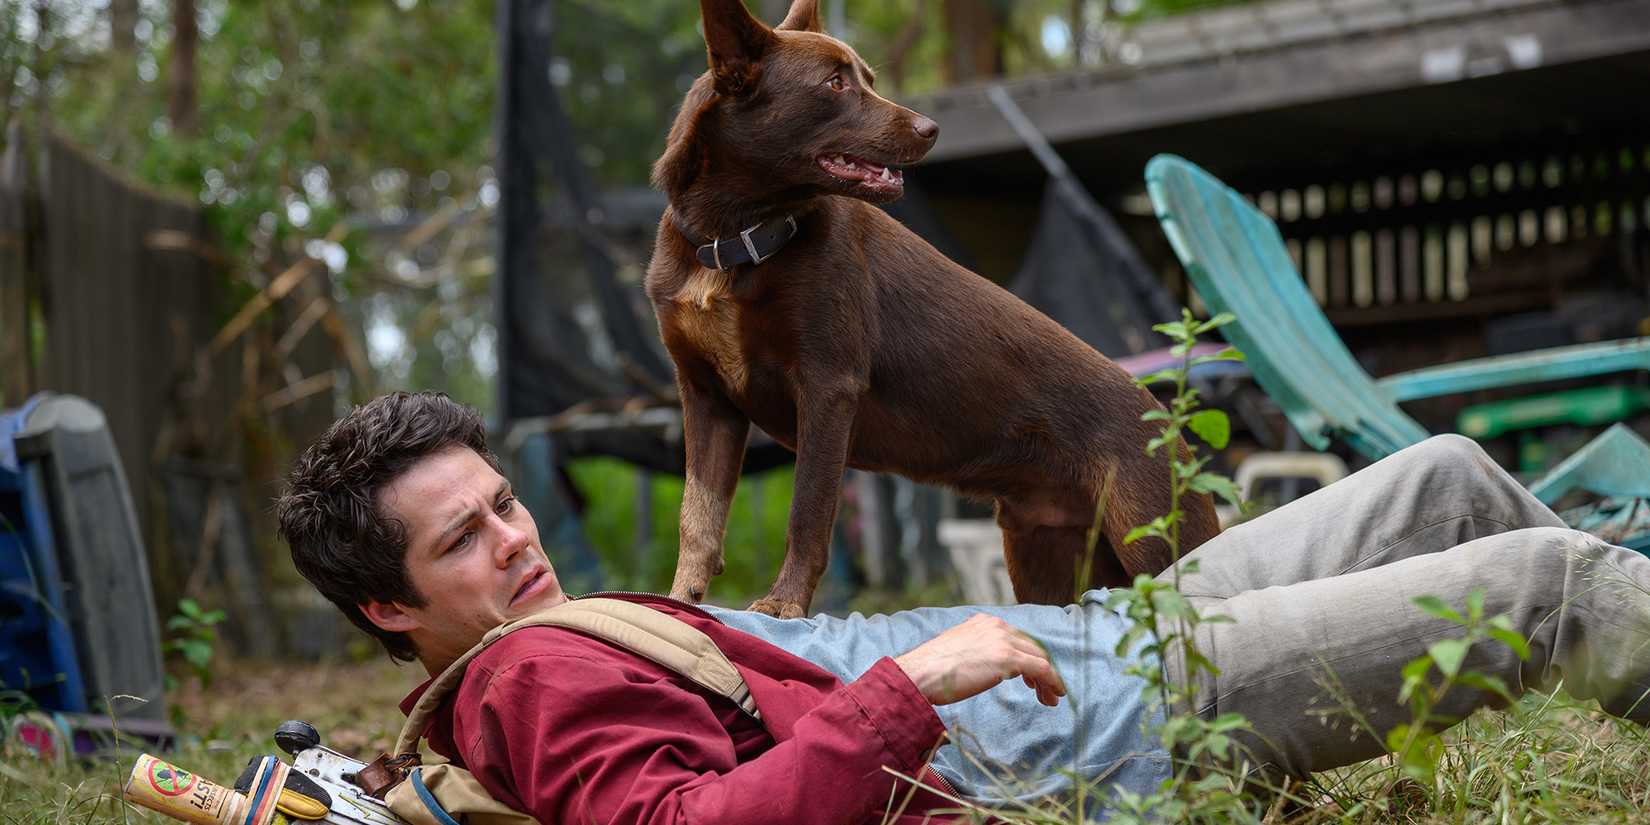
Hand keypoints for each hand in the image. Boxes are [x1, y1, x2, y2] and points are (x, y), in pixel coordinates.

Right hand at [892, 614, 1065, 706]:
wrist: (920, 674)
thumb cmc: (931, 670)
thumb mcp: (957, 652)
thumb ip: (975, 652)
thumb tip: (984, 666)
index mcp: (984, 622)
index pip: (1017, 638)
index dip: (1028, 658)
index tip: (1029, 679)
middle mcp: (996, 625)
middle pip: (1032, 646)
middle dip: (1041, 670)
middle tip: (1043, 691)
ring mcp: (1003, 640)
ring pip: (1040, 657)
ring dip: (1049, 679)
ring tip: (1050, 698)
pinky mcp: (1008, 658)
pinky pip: (1042, 668)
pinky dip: (1052, 681)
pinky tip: (1054, 695)